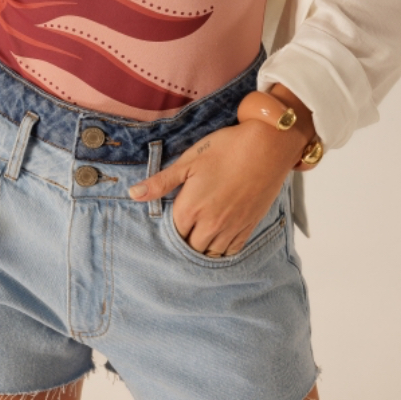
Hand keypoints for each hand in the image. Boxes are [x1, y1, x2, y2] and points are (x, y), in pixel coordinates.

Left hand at [128, 120, 304, 256]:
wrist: (267, 146)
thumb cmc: (226, 148)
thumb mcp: (188, 160)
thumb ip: (161, 182)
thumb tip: (133, 194)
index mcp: (190, 209)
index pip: (172, 234)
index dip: (170, 229)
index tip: (171, 220)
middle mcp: (209, 225)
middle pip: (190, 248)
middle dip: (185, 240)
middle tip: (184, 228)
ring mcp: (231, 228)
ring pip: (210, 253)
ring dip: (202, 247)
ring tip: (198, 236)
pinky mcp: (248, 227)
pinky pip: (231, 251)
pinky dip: (222, 250)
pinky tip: (218, 241)